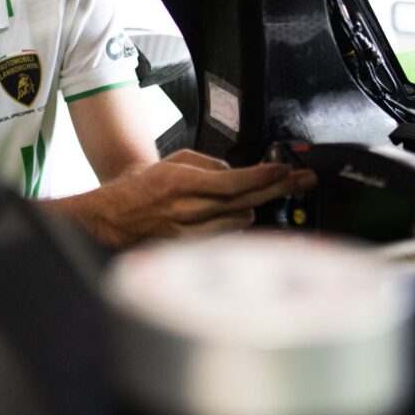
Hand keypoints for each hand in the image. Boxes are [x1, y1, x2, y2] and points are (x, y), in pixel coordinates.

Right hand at [50, 149, 316, 248]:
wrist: (109, 221)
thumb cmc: (139, 190)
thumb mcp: (169, 163)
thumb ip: (205, 164)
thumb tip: (235, 172)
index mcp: (180, 183)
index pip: (233, 181)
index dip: (264, 176)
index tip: (286, 169)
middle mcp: (187, 210)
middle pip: (246, 202)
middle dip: (279, 189)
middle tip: (304, 180)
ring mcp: (190, 234)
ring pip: (241, 221)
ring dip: (250, 208)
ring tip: (251, 198)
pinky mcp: (191, 251)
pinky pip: (227, 237)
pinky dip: (234, 225)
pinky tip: (233, 217)